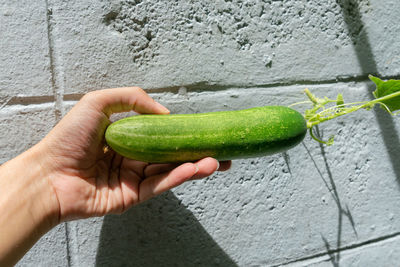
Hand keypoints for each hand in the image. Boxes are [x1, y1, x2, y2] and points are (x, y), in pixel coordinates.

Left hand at [40, 87, 230, 221]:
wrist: (49, 174)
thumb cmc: (68, 138)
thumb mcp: (98, 102)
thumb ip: (133, 98)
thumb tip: (165, 114)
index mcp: (127, 138)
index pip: (161, 136)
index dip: (182, 134)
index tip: (202, 131)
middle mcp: (133, 159)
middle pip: (170, 156)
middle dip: (196, 154)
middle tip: (220, 151)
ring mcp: (133, 179)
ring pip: (169, 172)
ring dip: (194, 167)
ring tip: (215, 161)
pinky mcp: (132, 197)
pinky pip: (158, 186)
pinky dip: (177, 178)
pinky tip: (194, 169)